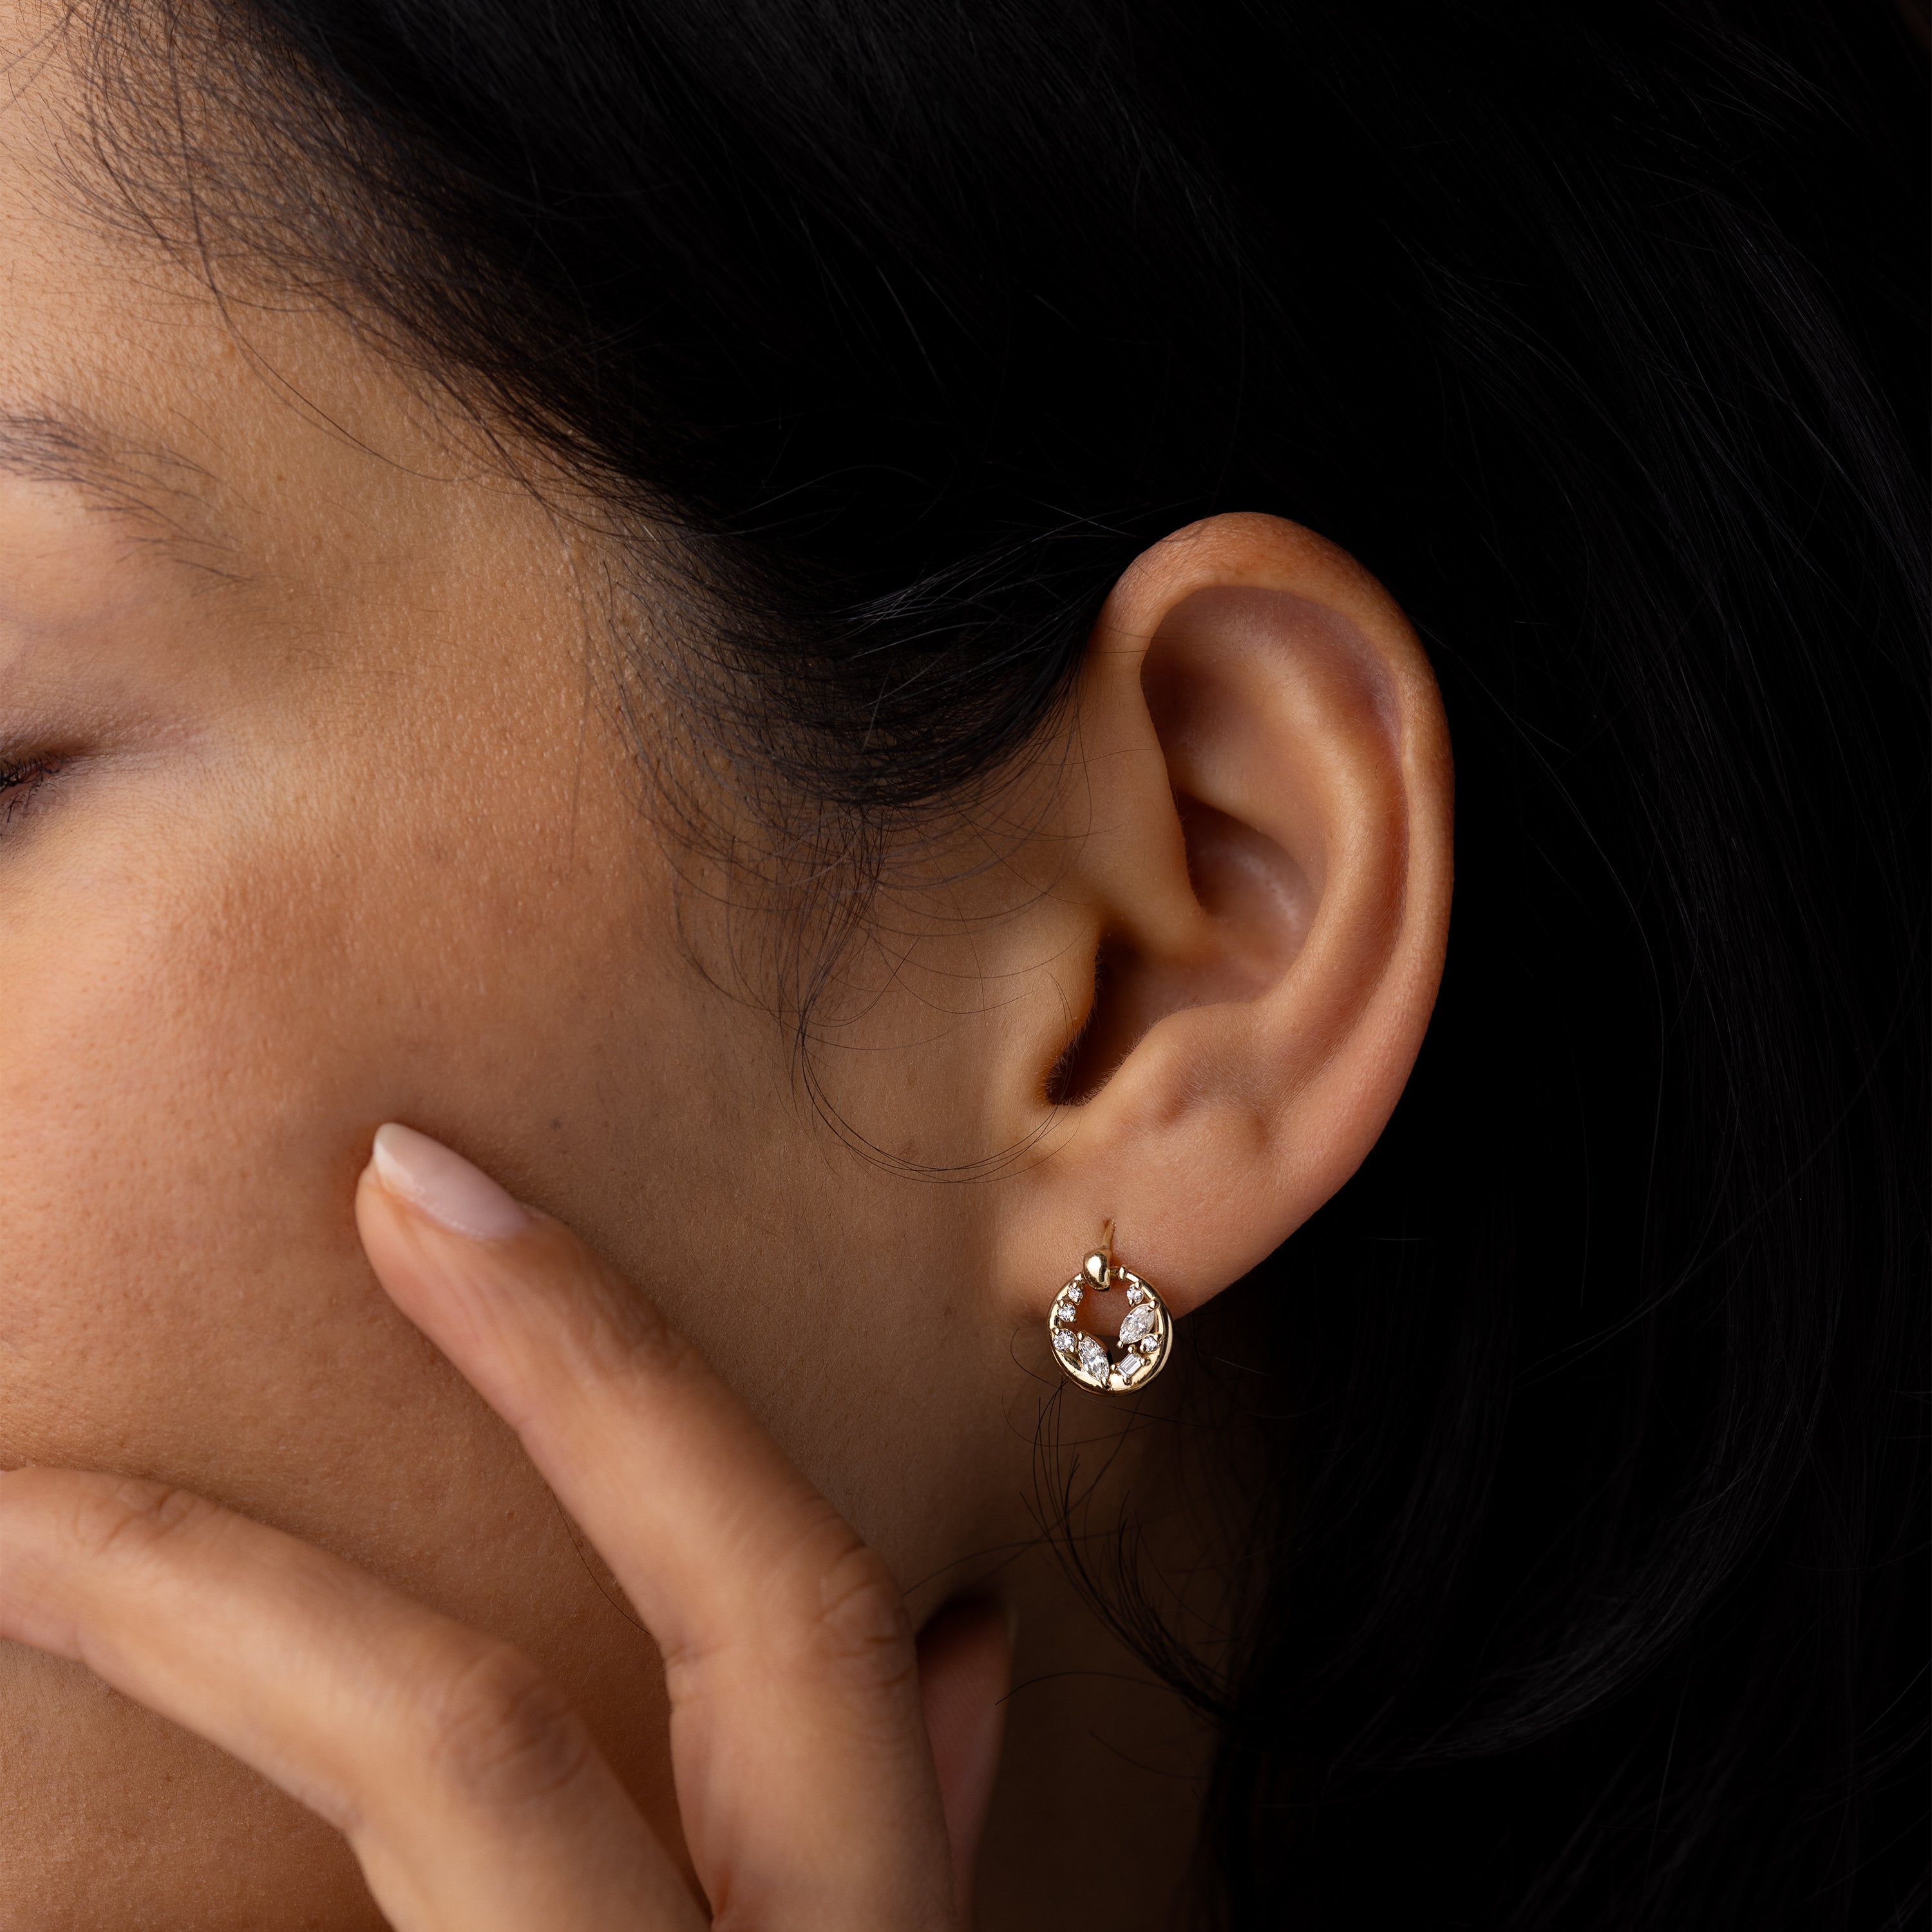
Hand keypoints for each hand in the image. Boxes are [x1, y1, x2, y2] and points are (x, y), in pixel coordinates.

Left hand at [0, 1125, 1010, 1928]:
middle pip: (481, 1752)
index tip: (419, 1180)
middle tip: (87, 1398)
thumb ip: (906, 1852)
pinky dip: (96, 1917)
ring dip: (144, 1694)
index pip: (771, 1618)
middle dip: (256, 1580)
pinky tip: (41, 1865)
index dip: (602, 1374)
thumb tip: (956, 1646)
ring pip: (377, 1840)